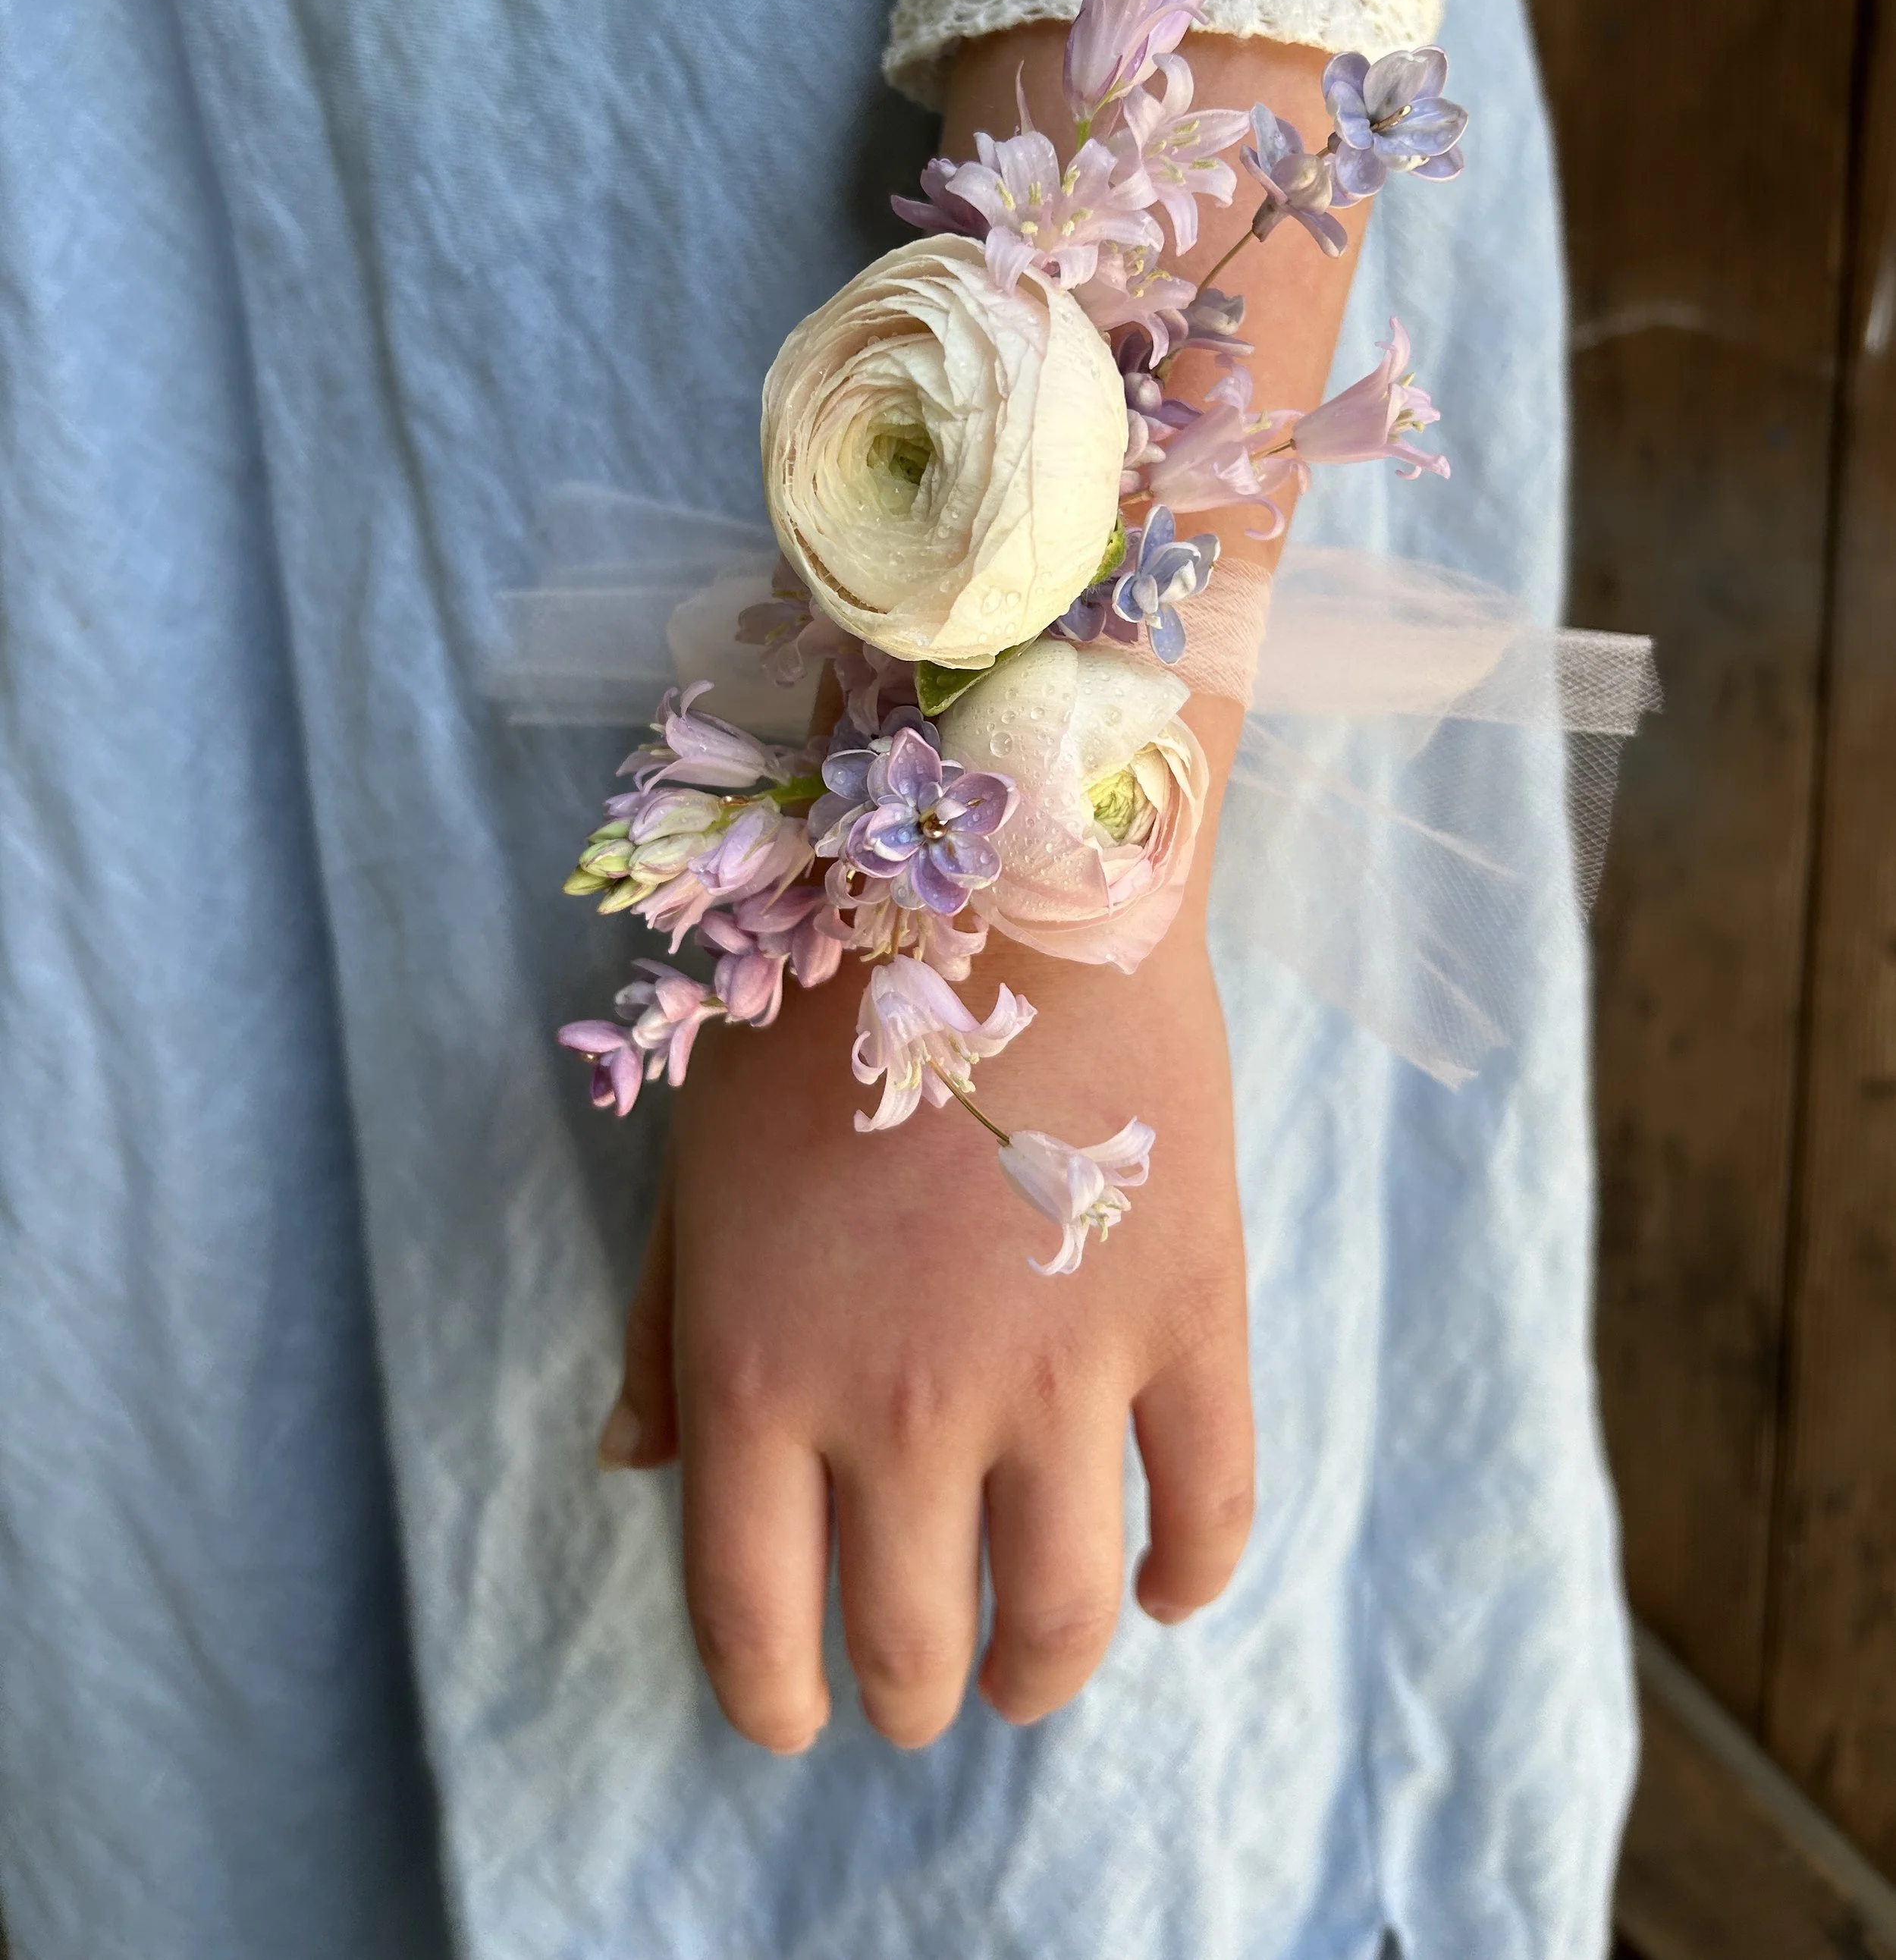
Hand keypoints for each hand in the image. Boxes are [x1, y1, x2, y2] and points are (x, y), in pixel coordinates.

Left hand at [600, 857, 1252, 1754]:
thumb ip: (664, 1323)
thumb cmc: (821, 1000)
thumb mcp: (696, 1158)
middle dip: (909, 1689)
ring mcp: (1056, 1374)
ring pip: (1059, 1613)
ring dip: (1040, 1671)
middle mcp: (901, 1406)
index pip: (756, 1619)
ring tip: (1031, 1668)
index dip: (775, 1698)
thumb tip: (637, 1466)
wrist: (1000, 864)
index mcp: (756, 1372)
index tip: (797, 1716)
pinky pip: (1208, 1507)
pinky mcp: (1186, 1318)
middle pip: (911, 1638)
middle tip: (919, 1683)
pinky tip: (1157, 1588)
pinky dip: (1185, 1577)